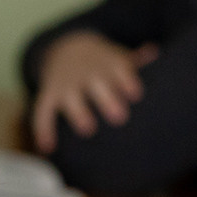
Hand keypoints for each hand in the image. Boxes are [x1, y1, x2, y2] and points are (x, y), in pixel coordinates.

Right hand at [31, 31, 159, 154]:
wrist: (67, 49)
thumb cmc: (104, 63)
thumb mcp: (118, 57)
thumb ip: (136, 61)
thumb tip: (154, 51)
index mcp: (107, 63)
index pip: (119, 69)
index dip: (127, 81)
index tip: (136, 94)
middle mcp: (86, 72)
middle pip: (97, 84)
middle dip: (107, 99)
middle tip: (120, 117)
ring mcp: (66, 83)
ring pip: (71, 98)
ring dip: (79, 112)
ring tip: (88, 130)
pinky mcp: (49, 94)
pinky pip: (43, 110)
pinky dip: (43, 129)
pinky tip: (48, 148)